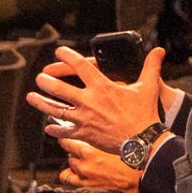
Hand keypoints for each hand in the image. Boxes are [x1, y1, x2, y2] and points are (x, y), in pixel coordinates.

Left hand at [28, 46, 165, 153]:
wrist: (142, 141)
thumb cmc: (145, 114)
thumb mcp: (148, 87)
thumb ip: (151, 67)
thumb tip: (159, 51)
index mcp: (103, 87)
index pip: (80, 66)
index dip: (66, 56)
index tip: (59, 52)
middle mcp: (89, 101)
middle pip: (59, 88)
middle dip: (46, 81)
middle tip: (40, 78)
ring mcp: (84, 118)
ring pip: (55, 109)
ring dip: (41, 102)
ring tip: (31, 97)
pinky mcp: (83, 134)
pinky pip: (63, 131)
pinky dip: (54, 128)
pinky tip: (49, 126)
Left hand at [57, 138, 141, 192]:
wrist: (138, 177)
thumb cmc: (132, 159)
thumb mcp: (115, 142)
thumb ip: (101, 137)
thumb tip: (92, 132)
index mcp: (89, 150)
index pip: (67, 140)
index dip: (68, 137)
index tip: (70, 134)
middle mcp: (83, 162)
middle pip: (69, 151)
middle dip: (76, 148)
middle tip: (85, 145)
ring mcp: (83, 174)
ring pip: (70, 162)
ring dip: (75, 159)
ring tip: (84, 157)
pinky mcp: (86, 183)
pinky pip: (67, 177)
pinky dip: (69, 173)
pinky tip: (76, 170)